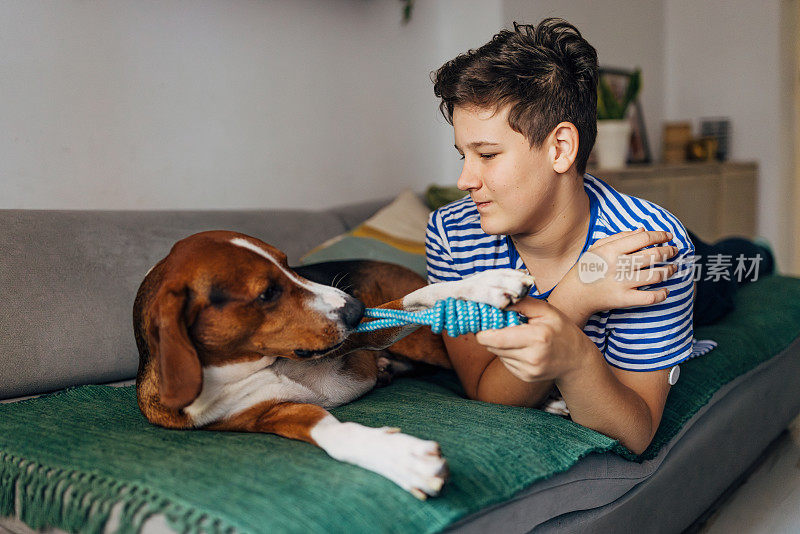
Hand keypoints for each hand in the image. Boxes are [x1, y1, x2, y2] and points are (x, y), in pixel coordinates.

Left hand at [474, 297, 595, 382]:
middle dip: (490, 335)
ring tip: (516, 336)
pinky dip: (508, 353)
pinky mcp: (525, 377)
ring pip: (497, 354)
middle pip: (493, 346)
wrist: (577, 360)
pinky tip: (522, 348)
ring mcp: (529, 370)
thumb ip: (521, 303)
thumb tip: (497, 300)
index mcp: (537, 338)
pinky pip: (505, 362)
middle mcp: (532, 358)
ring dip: (500, 344)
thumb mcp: (545, 310)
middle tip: (496, 324)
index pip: (496, 339)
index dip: (483, 331)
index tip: (481, 322)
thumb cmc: (561, 330)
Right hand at [558, 227, 678, 320]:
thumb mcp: (597, 247)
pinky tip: (665, 290)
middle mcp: (618, 265)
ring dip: (669, 270)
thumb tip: (642, 230)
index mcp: (611, 250)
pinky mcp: (624, 300)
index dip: (660, 235)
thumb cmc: (586, 268)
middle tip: (674, 251)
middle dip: (669, 251)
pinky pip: (650, 297)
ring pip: (656, 275)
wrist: (574, 295)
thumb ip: (620, 237)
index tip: (668, 236)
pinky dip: (662, 294)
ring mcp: (622, 283)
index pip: (644, 238)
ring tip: (673, 268)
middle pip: (654, 255)